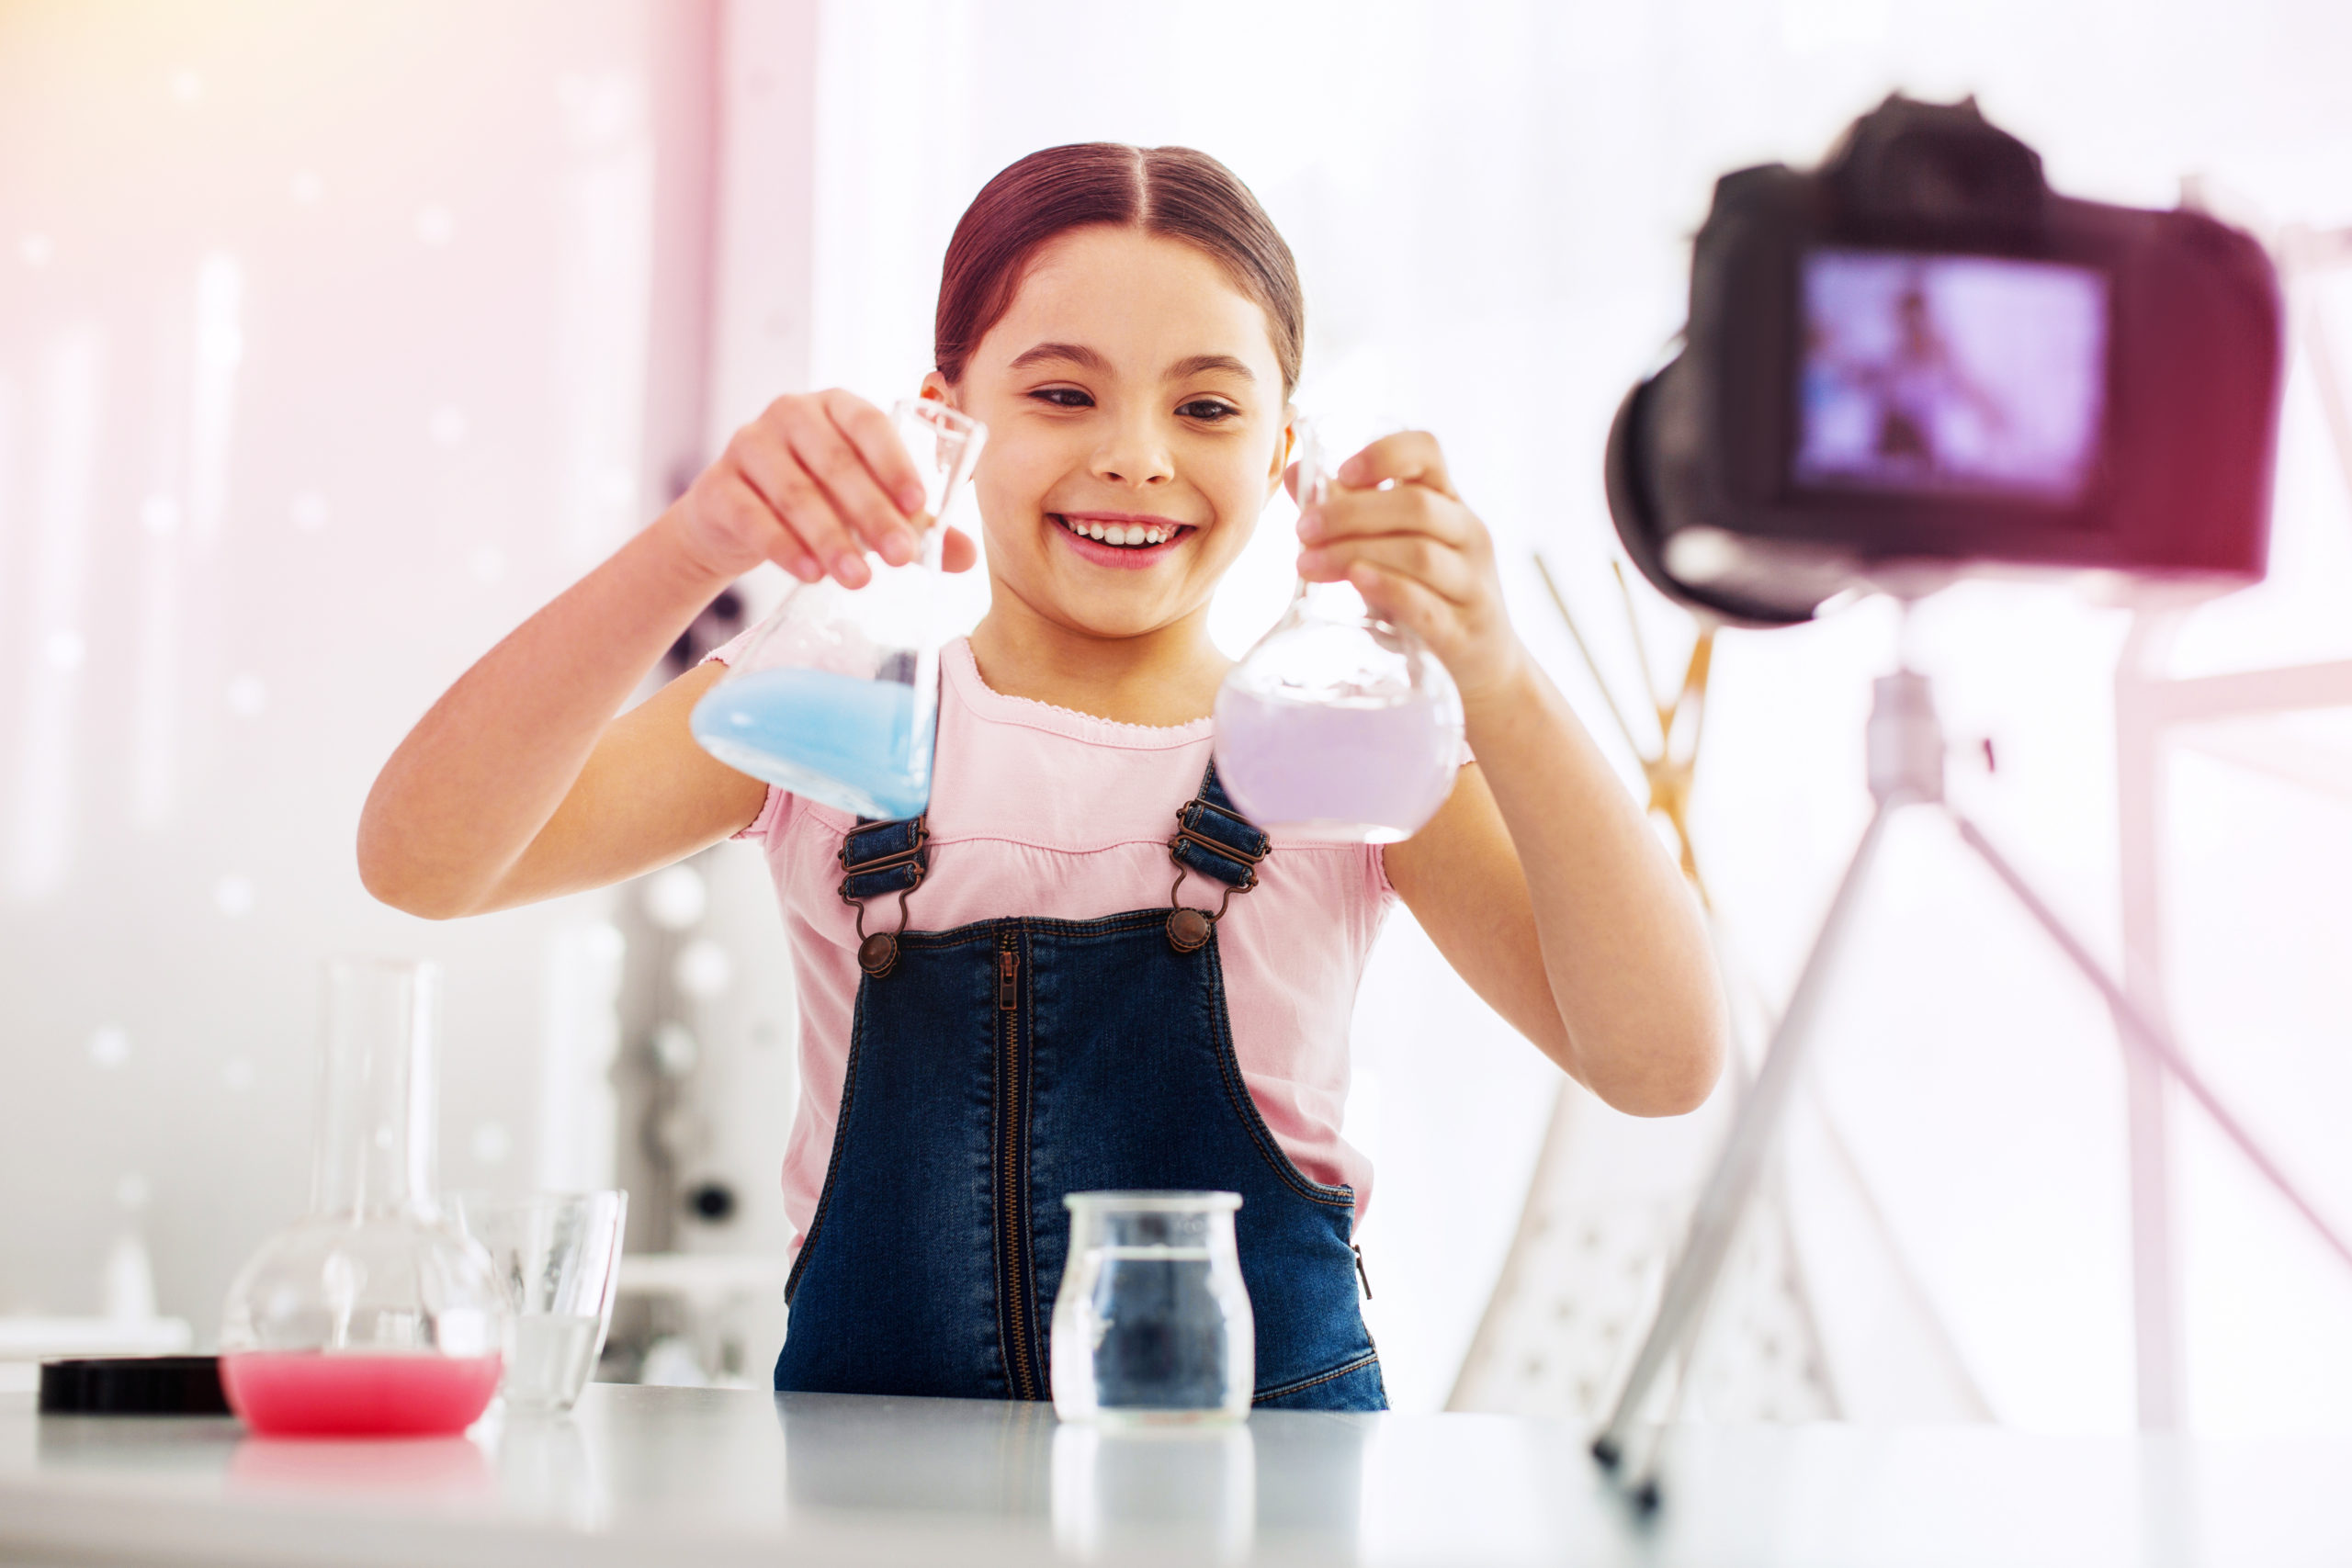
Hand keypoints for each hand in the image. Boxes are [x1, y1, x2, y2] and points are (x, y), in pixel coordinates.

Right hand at [662, 389, 978, 587]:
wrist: (733, 521)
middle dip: (871, 514)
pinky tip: (811, 575)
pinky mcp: (718, 486)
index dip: (894, 462)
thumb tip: (967, 556)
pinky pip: (753, 517)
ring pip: (794, 493)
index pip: (869, 424)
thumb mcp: (866, 508)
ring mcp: (748, 445)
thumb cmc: (816, 501)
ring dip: (831, 539)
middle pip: (834, 463)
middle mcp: (790, 414)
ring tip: (859, 580)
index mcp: (835, 406)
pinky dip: (784, 548)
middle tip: (900, 557)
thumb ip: (915, 527)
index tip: (919, 504)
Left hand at [1293, 432, 1525, 704]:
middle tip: (1303, 530)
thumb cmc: (1428, 596)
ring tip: (1306, 563)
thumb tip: (1296, 473)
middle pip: (1415, 505)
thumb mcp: (1393, 548)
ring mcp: (1472, 583)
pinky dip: (1387, 587)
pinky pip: (1425, 604)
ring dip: (1354, 552)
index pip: (1429, 453)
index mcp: (1449, 504)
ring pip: (1418, 553)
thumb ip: (1348, 512)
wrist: (1484, 665)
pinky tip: (1355, 580)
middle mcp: (1469, 535)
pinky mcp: (1464, 631)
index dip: (1385, 454)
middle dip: (1349, 513)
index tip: (1341, 473)